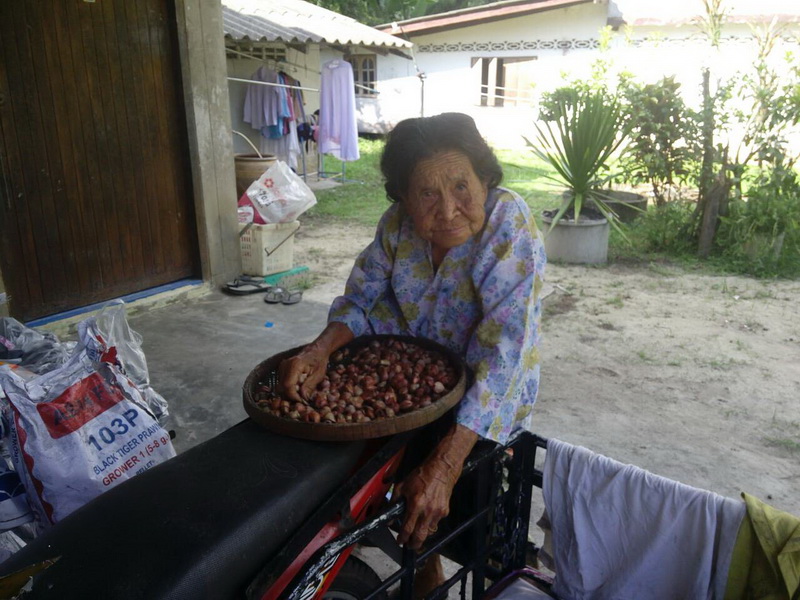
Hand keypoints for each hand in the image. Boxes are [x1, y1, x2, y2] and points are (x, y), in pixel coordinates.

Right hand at [277, 322, 353, 401]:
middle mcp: (285, 365)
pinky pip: (282, 383)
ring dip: (290, 392)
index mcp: (294, 365)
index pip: (288, 386)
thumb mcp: (318, 375)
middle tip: (303, 399)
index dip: (293, 397)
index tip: (302, 401)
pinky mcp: (281, 369)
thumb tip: (303, 399)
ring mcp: (282, 367)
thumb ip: (309, 386)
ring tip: (301, 392)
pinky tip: (298, 387)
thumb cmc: (319, 361)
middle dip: (291, 396)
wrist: (317, 350)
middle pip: (282, 387)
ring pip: (280, 386)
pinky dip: (289, 388)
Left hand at [394, 424, 477, 549]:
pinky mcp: (445, 511)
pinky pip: (436, 522)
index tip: (400, 541)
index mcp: (415, 504)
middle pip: (420, 536)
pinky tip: (426, 519)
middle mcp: (427, 511)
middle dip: (414, 544)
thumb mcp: (402, 486)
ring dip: (422, 534)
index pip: (407, 528)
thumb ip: (394, 501)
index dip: (402, 538)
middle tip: (410, 546)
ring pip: (429, 531)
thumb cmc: (421, 475)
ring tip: (417, 533)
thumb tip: (389, 517)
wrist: (441, 469)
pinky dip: (430, 523)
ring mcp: (437, 512)